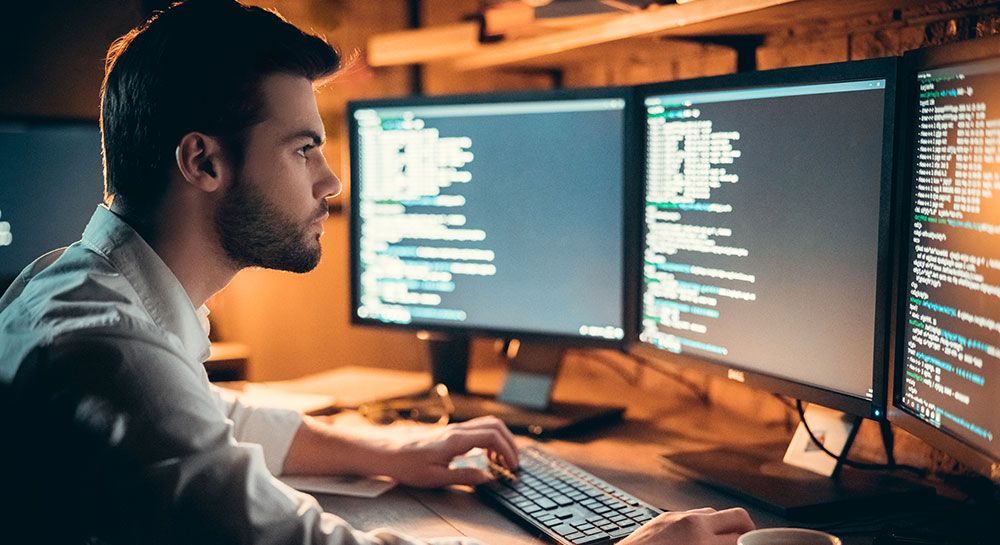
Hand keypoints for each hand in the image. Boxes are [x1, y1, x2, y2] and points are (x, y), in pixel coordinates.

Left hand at [377, 416, 518, 487]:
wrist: (387, 450)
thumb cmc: (406, 463)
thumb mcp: (435, 477)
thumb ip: (463, 476)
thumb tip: (486, 477)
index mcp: (456, 440)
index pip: (493, 436)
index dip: (508, 450)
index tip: (513, 466)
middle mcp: (458, 430)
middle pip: (495, 425)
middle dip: (510, 442)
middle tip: (513, 462)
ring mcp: (454, 429)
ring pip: (487, 424)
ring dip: (501, 439)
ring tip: (502, 460)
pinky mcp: (450, 432)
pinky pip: (478, 429)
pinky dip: (490, 438)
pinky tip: (486, 455)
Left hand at [618, 508, 754, 544]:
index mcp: (702, 542)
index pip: (743, 539)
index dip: (753, 544)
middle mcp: (692, 524)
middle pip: (738, 516)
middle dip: (749, 531)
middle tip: (750, 543)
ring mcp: (676, 517)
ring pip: (714, 513)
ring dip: (723, 527)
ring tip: (724, 543)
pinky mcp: (663, 517)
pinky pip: (691, 515)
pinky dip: (701, 525)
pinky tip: (698, 540)